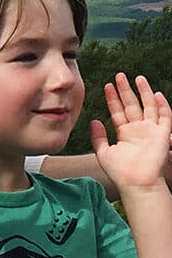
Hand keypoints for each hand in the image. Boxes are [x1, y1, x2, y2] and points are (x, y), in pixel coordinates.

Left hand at [90, 73, 171, 193]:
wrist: (136, 183)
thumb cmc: (120, 172)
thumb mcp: (103, 152)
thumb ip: (98, 136)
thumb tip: (93, 120)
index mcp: (124, 133)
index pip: (118, 111)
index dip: (112, 98)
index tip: (106, 86)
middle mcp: (138, 130)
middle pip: (132, 105)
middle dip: (125, 90)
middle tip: (119, 75)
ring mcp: (151, 131)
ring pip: (148, 107)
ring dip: (143, 93)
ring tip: (137, 78)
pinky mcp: (162, 134)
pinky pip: (164, 117)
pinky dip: (162, 105)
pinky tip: (156, 94)